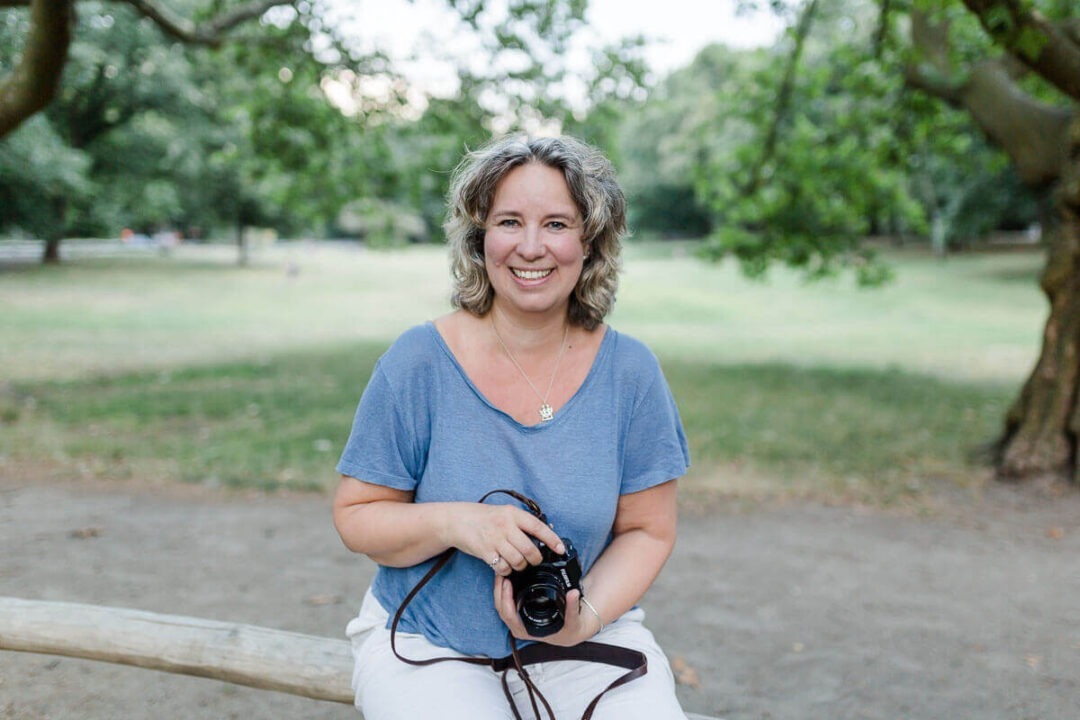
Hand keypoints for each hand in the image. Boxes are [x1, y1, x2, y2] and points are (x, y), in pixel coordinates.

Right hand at [441, 502, 564, 575]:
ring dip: (520, 566)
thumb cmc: (483, 517)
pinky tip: (504, 565)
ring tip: (518, 563)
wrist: (457, 520)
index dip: (551, 539)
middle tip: (534, 560)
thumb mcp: (504, 512)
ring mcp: (495, 539)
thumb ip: (521, 522)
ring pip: (518, 561)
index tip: (560, 549)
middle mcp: (505, 526)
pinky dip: (506, 570)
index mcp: (512, 514)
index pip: (538, 527)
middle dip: (535, 559)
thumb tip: (544, 532)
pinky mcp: (485, 552)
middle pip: (529, 549)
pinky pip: (503, 567)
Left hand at [493, 577, 599, 646]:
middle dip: (499, 590)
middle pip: (501, 609)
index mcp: (529, 630)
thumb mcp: (573, 620)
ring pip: (501, 606)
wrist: (570, 633)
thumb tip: (573, 593)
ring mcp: (518, 622)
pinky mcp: (518, 615)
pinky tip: (506, 579)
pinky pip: (505, 604)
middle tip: (501, 573)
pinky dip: (503, 592)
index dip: (505, 599)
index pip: (510, 615)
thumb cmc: (569, 628)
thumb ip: (572, 607)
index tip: (507, 583)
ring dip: (499, 590)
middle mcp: (520, 628)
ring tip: (501, 572)